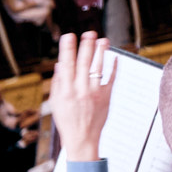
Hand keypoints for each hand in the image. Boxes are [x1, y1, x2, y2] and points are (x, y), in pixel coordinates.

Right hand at [48, 31, 115, 163]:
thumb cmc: (67, 120)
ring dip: (101, 53)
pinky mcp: (106, 97)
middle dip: (87, 46)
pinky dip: (114, 68)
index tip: (69, 35)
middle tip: (90, 32)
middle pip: (84, 63)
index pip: (66, 65)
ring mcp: (94, 93)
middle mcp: (80, 90)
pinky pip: (111, 79)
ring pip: (98, 69)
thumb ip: (58, 82)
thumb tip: (60, 63)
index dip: (68, 49)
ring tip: (103, 40)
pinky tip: (115, 57)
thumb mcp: (56, 102)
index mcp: (65, 90)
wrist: (82, 139)